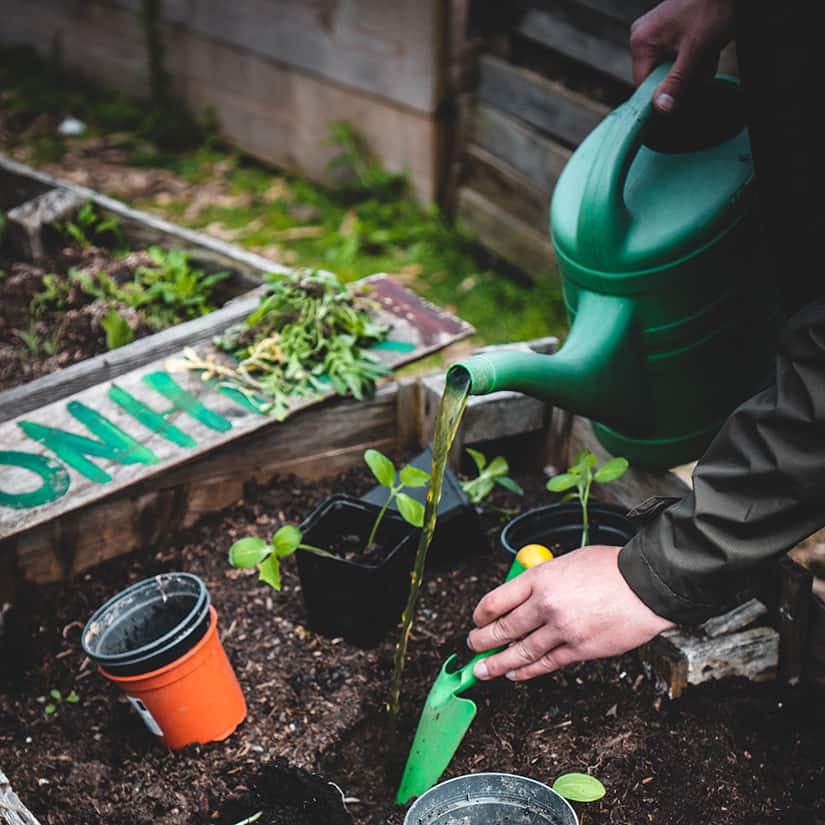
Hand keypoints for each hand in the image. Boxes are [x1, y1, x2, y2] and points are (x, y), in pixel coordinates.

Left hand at [466, 545, 673, 680]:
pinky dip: (527, 671)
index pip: (496, 600)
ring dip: (497, 664)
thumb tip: (525, 594)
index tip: (476, 621)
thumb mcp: (567, 561)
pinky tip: (515, 674)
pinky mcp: (580, 649)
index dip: (481, 615)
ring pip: (520, 652)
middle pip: (503, 628)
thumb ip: (543, 578)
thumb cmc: (611, 568)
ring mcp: (562, 629)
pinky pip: (546, 664)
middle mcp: (546, 604)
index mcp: (540, 578)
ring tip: (483, 670)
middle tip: (472, 646)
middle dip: (482, 641)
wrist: (646, 585)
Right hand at [630, 0, 735, 112]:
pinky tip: (707, 48)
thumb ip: (677, 80)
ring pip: (672, 68)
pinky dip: (695, 58)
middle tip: (702, 65)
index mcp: (642, 42)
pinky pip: (679, 57)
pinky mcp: (671, 32)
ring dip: (694, 69)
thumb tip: (661, 106)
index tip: (680, 97)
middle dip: (684, 78)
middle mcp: (645, 37)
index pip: (643, 85)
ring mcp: (657, 34)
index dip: (662, 93)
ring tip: (708, 54)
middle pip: (659, 77)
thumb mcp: (695, 50)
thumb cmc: (712, 5)